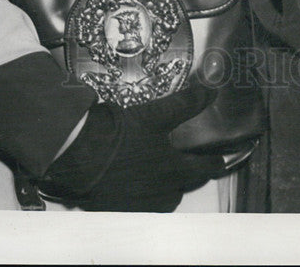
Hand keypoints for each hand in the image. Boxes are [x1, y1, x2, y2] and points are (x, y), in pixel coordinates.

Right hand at [41, 84, 224, 211]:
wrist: (81, 154)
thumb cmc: (121, 135)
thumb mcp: (157, 113)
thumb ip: (188, 103)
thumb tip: (212, 91)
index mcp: (173, 170)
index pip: (203, 169)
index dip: (213, 163)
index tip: (219, 161)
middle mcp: (160, 193)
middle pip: (183, 188)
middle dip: (189, 177)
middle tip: (189, 166)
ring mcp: (139, 204)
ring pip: (162, 201)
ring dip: (166, 190)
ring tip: (163, 177)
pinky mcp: (118, 208)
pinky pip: (138, 207)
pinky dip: (142, 197)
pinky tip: (135, 185)